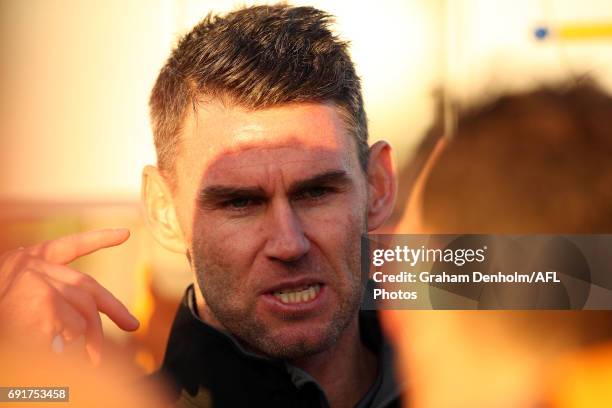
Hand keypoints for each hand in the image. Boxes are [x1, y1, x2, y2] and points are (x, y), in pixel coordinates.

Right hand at [0, 228, 139, 364]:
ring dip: (91, 340)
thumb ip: (52, 296)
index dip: (98, 239)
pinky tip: (60, 352)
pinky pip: (72, 328)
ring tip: (92, 361)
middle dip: (114, 308)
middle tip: (133, 325)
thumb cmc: (3, 307)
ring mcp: (38, 283)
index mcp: (29, 260)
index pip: (70, 245)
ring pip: (82, 311)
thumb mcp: (19, 295)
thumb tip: (86, 320)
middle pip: (87, 287)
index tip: (124, 233)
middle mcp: (34, 267)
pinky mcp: (44, 304)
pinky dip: (71, 346)